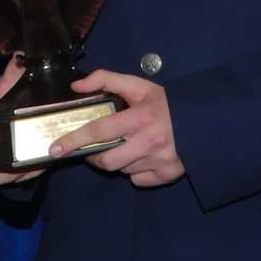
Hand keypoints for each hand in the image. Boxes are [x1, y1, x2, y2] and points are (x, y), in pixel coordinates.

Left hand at [53, 70, 183, 186]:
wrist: (204, 119)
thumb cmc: (166, 102)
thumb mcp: (138, 85)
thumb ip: (106, 80)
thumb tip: (77, 87)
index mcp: (141, 117)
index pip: (100, 130)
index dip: (74, 139)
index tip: (56, 148)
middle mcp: (151, 141)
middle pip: (108, 160)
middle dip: (95, 157)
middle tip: (94, 149)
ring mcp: (160, 161)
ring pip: (123, 170)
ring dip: (117, 161)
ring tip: (126, 147)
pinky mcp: (169, 174)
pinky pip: (139, 180)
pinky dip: (136, 172)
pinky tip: (142, 158)